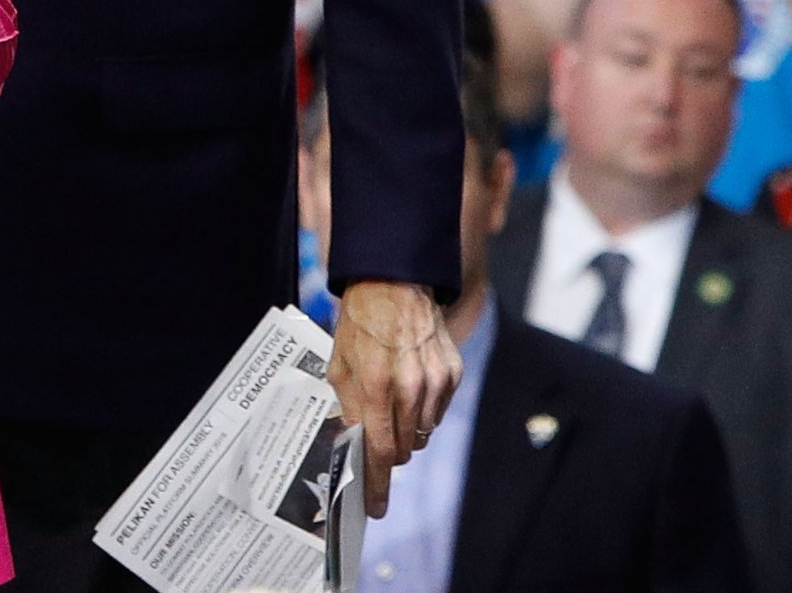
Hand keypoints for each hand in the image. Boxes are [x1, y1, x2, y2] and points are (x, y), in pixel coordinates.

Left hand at [329, 280, 460, 518]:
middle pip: (405, 448)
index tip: (376, 507)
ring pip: (423, 433)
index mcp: (375, 386)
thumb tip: (354, 444)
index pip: (381, 452)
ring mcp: (435, 382)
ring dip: (407, 430)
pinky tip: (410, 386)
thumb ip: (348, 408)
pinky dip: (424, 410)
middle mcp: (409, 388)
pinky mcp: (452, 373)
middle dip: (390, 452)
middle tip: (378, 439)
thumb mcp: (339, 365)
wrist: (393, 283)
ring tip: (393, 403)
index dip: (378, 484)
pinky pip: (438, 412)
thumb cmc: (359, 324)